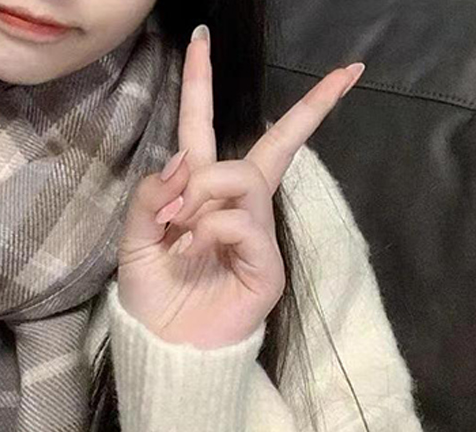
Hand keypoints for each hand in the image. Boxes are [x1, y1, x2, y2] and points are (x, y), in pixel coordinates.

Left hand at [117, 29, 364, 348]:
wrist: (163, 349)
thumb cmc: (151, 298)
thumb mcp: (133, 241)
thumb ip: (150, 197)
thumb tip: (183, 160)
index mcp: (199, 198)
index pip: (203, 132)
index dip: (202, 86)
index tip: (202, 37)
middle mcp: (235, 211)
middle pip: (272, 146)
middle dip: (312, 108)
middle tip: (342, 75)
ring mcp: (257, 237)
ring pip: (243, 179)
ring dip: (205, 194)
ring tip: (182, 229)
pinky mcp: (267, 266)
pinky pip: (241, 223)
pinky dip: (211, 230)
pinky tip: (196, 251)